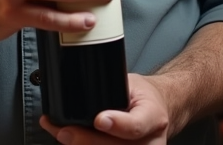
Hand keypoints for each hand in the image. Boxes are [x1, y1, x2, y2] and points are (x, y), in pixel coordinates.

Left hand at [40, 73, 172, 143]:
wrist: (158, 110)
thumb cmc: (142, 96)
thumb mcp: (131, 83)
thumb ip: (109, 88)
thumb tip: (76, 83)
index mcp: (153, 116)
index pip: (136, 125)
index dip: (117, 124)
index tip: (99, 120)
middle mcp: (151, 141)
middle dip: (87, 141)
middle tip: (65, 132)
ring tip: (63, 134)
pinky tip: (74, 141)